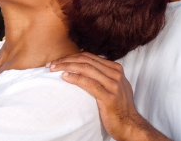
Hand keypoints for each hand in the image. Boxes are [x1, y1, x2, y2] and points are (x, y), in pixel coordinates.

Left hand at [48, 52, 169, 140]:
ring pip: (86, 69)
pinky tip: (65, 77)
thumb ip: (102, 74)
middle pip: (86, 61)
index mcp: (115, 69)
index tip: (58, 61)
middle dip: (66, 60)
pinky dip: (75, 78)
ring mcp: (114, 85)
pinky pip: (89, 83)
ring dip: (67, 67)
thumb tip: (83, 66)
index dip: (71, 56)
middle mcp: (115, 74)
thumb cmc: (117, 106)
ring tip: (54, 69)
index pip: (89, 56)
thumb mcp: (113, 85)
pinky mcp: (109, 97)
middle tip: (51, 65)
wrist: (129, 125)